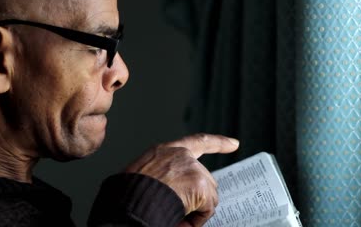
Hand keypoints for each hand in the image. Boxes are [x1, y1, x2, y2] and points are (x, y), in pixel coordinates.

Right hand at [125, 133, 239, 226]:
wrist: (127, 202)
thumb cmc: (129, 193)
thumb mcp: (145, 174)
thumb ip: (167, 176)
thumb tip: (181, 193)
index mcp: (165, 150)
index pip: (198, 142)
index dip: (218, 143)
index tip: (234, 143)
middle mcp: (181, 155)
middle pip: (205, 178)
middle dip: (199, 197)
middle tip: (180, 211)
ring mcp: (192, 168)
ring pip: (208, 195)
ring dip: (196, 209)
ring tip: (175, 216)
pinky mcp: (199, 184)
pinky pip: (208, 208)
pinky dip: (197, 219)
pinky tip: (181, 220)